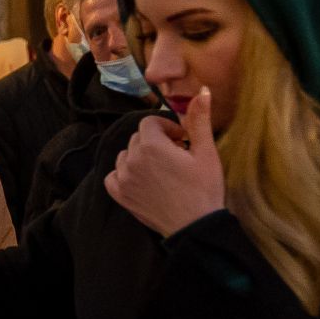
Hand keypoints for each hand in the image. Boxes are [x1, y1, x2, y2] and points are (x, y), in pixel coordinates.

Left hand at [103, 88, 225, 236]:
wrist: (194, 226)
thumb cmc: (204, 188)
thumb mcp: (206, 152)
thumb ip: (198, 120)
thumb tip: (202, 92)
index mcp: (151, 145)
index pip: (149, 123)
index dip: (167, 128)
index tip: (182, 140)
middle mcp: (131, 160)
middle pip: (138, 139)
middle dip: (156, 142)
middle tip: (176, 156)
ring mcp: (123, 178)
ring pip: (125, 156)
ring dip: (140, 157)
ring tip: (161, 170)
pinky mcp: (119, 195)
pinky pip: (113, 175)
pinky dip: (124, 174)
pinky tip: (142, 180)